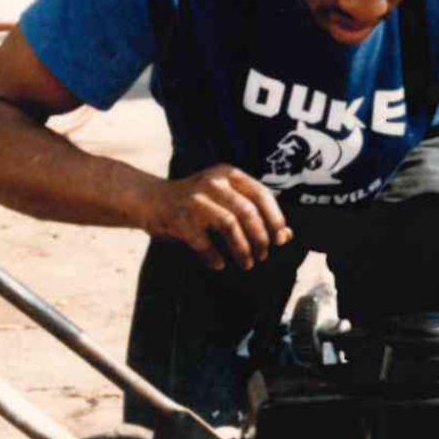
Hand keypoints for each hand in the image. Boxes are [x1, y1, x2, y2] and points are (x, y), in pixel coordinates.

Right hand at [149, 163, 292, 269]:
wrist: (151, 200)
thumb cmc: (198, 203)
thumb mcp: (227, 200)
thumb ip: (256, 213)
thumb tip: (287, 236)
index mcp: (229, 174)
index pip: (261, 193)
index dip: (275, 218)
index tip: (280, 239)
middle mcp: (213, 182)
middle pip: (247, 211)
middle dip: (260, 238)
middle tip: (263, 256)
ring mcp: (195, 199)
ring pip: (229, 225)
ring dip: (242, 249)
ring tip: (247, 263)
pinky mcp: (179, 217)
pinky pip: (203, 241)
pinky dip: (213, 256)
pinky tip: (218, 264)